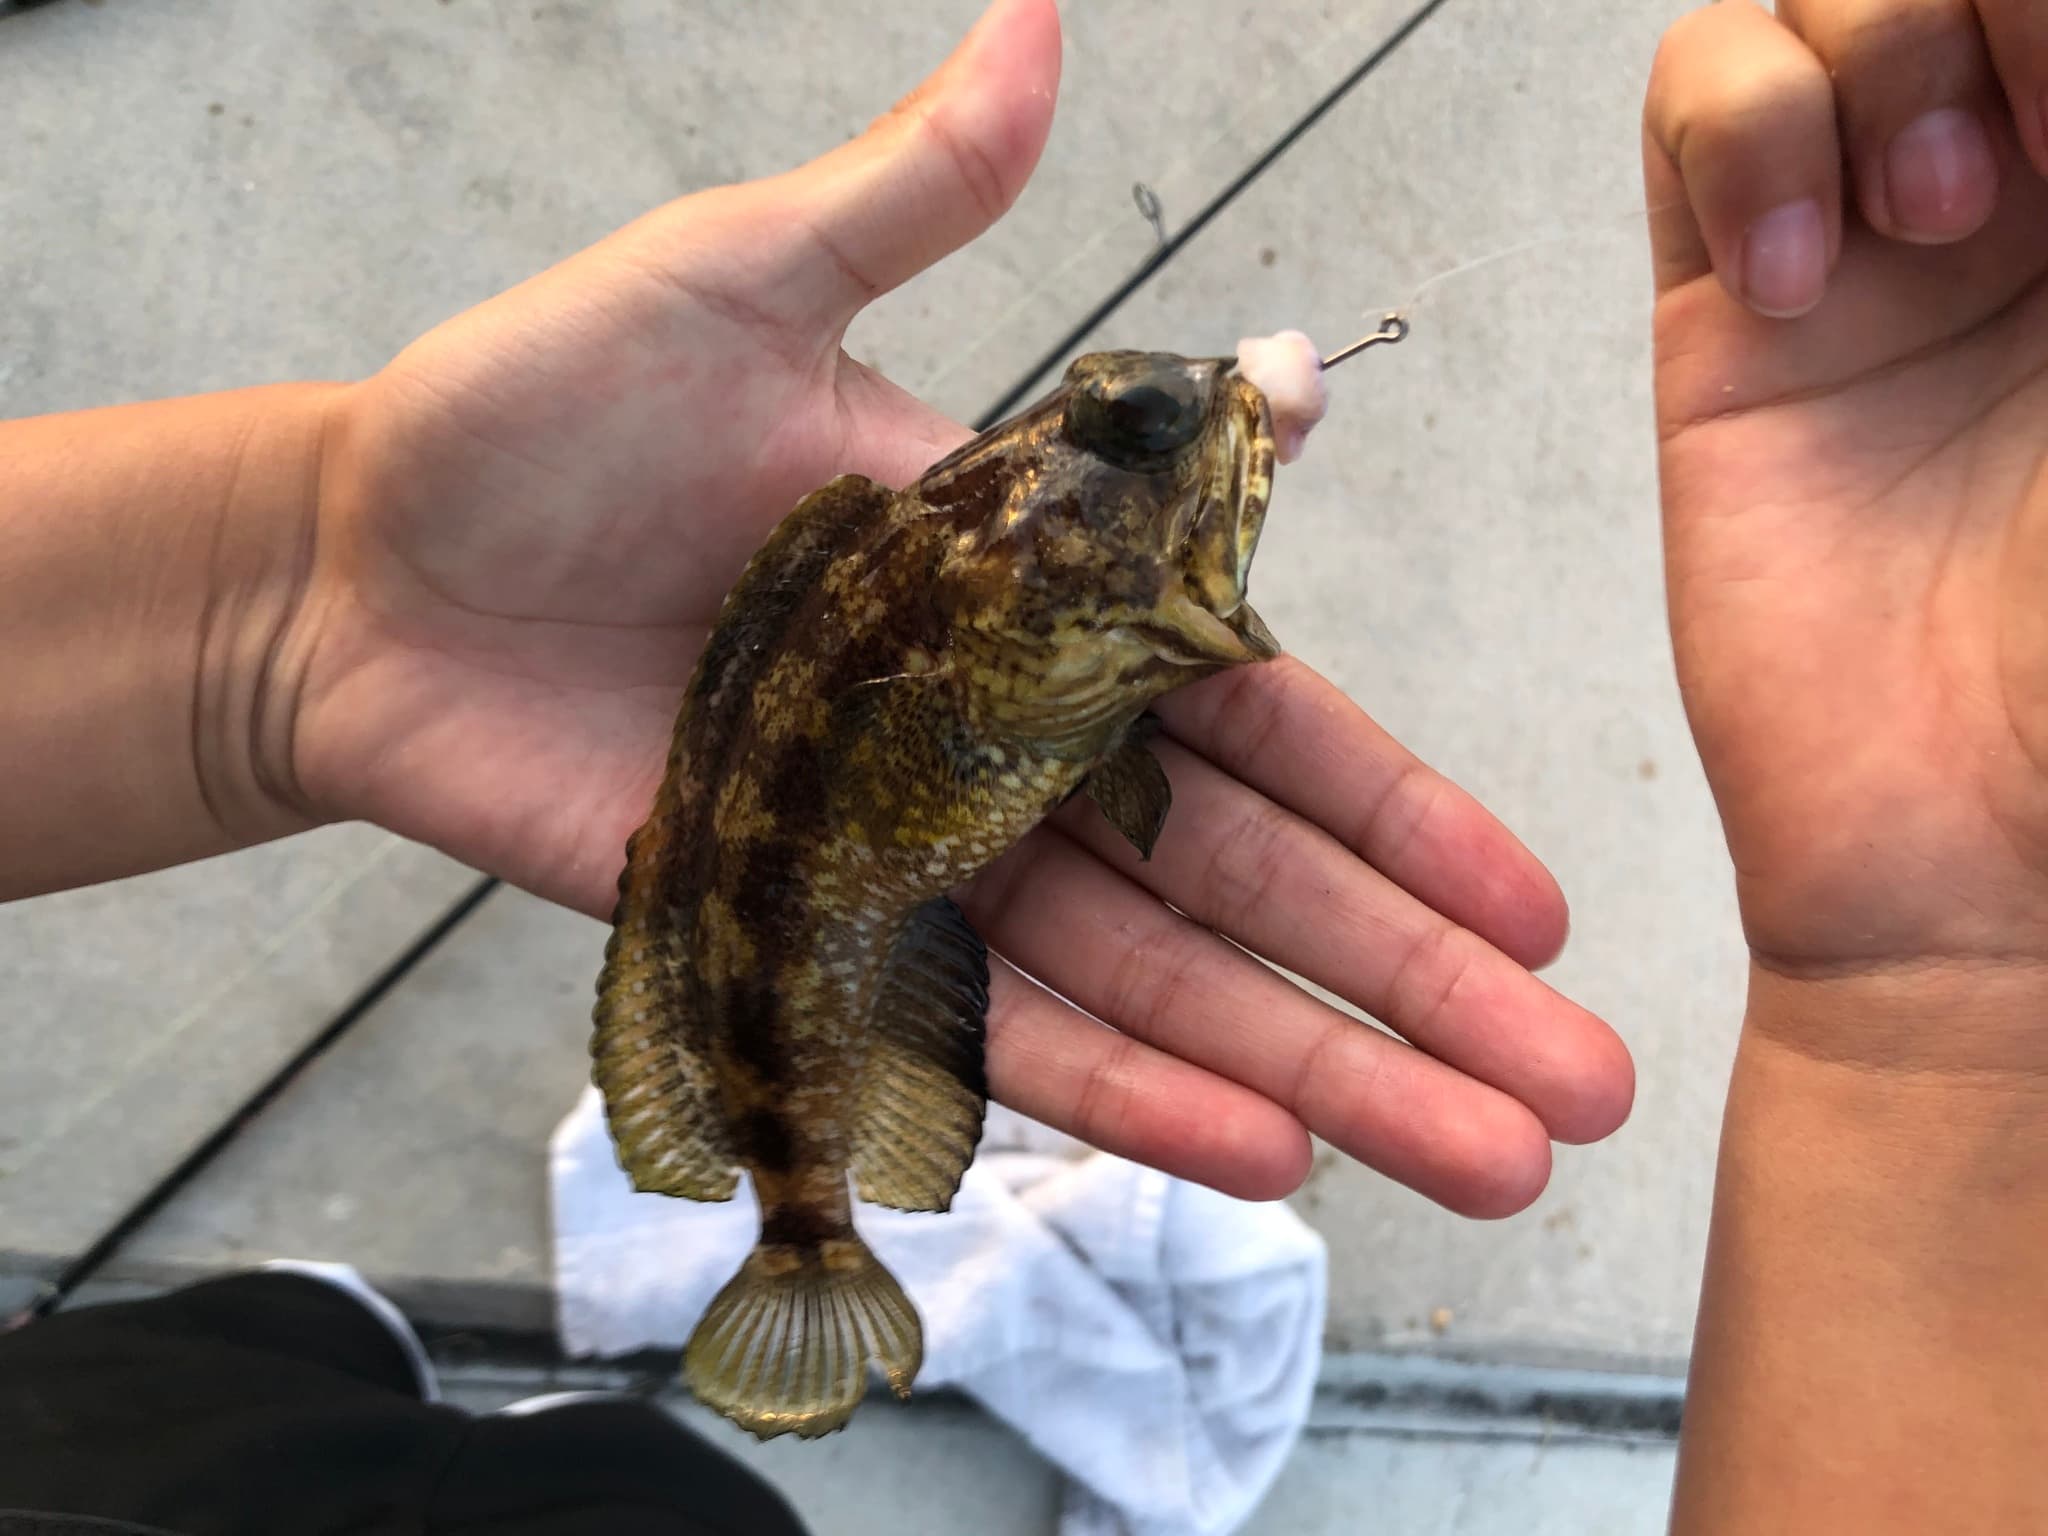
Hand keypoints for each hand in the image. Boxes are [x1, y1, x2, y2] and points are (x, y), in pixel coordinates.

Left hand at [292, 0, 1631, 1212]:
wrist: (354, 567)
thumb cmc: (536, 414)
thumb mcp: (738, 280)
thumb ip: (909, 194)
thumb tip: (1037, 17)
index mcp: (1026, 588)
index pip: (1252, 713)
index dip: (1398, 808)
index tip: (1537, 896)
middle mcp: (1000, 740)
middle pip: (1242, 883)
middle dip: (1413, 987)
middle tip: (1573, 1092)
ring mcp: (915, 858)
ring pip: (1148, 985)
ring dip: (1312, 1074)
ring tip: (1476, 1162)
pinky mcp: (810, 944)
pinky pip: (984, 1038)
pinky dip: (1119, 1096)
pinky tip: (1257, 1155)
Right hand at [1647, 0, 2047, 1009]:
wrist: (1985, 846)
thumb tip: (2041, 45)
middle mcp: (2034, 184)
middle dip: (1978, 7)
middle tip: (2036, 155)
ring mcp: (1876, 236)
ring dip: (1874, 54)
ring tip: (1936, 221)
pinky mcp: (1731, 307)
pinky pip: (1695, 99)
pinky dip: (1740, 141)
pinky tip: (1799, 286)